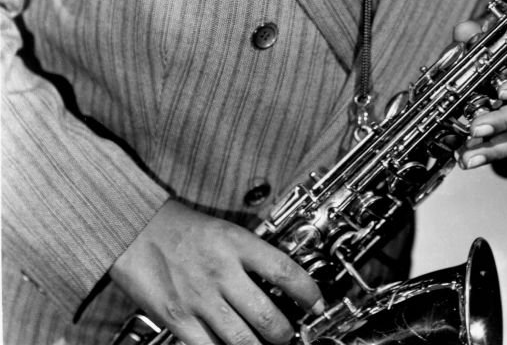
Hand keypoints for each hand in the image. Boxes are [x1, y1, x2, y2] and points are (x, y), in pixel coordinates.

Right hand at [109, 199, 323, 344]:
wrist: (136, 228)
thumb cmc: (182, 227)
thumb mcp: (225, 230)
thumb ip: (250, 254)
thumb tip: (279, 278)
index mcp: (237, 244)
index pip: (284, 270)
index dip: (307, 292)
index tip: (317, 303)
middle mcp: (222, 272)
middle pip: (267, 315)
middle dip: (286, 333)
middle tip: (291, 334)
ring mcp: (200, 299)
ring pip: (242, 339)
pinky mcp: (178, 319)